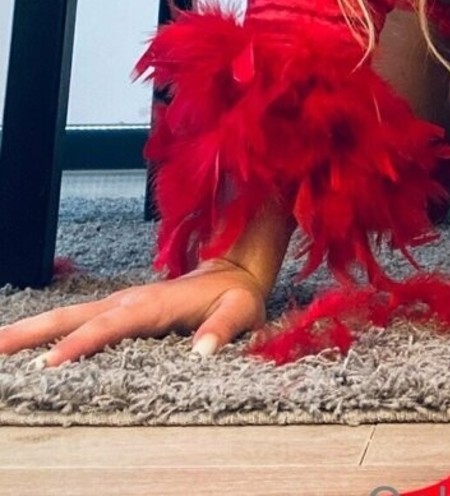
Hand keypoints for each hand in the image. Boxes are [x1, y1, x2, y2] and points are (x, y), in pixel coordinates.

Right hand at [0, 259, 265, 365]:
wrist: (235, 268)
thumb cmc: (236, 295)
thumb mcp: (240, 310)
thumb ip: (223, 329)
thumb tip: (203, 352)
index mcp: (153, 304)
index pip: (110, 326)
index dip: (81, 344)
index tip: (50, 363)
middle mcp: (129, 301)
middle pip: (73, 316)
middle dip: (34, 331)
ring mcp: (120, 302)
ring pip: (68, 315)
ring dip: (31, 328)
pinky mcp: (118, 308)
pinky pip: (77, 319)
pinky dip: (47, 329)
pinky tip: (27, 342)